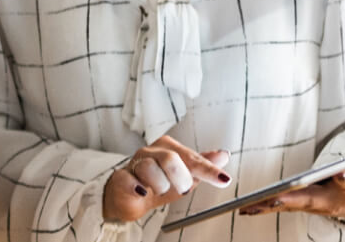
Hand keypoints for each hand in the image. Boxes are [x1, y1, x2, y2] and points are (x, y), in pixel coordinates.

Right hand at [103, 135, 231, 222]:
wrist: (129, 198)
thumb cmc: (157, 183)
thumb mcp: (184, 175)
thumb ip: (203, 165)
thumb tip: (224, 155)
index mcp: (168, 147)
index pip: (192, 157)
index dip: (209, 170)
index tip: (223, 179)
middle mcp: (151, 151)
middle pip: (170, 159)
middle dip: (180, 179)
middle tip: (181, 189)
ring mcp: (134, 164)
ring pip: (150, 169)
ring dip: (159, 186)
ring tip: (158, 190)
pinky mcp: (121, 178)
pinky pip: (128, 180)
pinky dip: (137, 187)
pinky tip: (141, 191)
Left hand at [237, 124, 344, 221]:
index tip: (342, 172)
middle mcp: (331, 199)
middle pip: (312, 199)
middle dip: (294, 198)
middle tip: (276, 197)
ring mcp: (314, 205)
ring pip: (291, 206)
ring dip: (270, 206)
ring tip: (248, 207)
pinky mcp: (301, 205)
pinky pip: (281, 207)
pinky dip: (264, 208)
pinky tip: (244, 209)